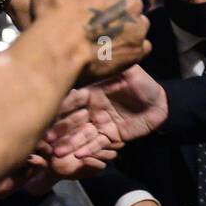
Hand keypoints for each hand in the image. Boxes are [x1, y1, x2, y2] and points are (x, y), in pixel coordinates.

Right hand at [29, 0, 149, 82]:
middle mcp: (131, 4)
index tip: (93, 2)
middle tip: (98, 22)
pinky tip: (113, 51)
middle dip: (118, 11)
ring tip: (104, 38)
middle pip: (130, 5)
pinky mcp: (137, 51)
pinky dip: (131, 49)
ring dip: (126, 30)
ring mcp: (137, 28)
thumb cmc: (53, 10)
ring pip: (138, 26)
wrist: (58, 48)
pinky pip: (141, 48)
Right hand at [46, 65, 168, 162]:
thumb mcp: (128, 71)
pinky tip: (77, 156)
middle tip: (46, 140)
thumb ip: (113, 64)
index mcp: (91, 92)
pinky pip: (98, 144)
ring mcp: (99, 123)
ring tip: (57, 153)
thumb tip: (98, 49)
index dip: (60, 108)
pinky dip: (88, 151)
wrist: (159, 103)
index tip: (47, 114)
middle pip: (72, 121)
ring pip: (82, 135)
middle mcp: (91, 109)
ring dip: (69, 144)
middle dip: (59, 130)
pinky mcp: (110, 136)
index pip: (72, 100)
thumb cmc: (144, 83)